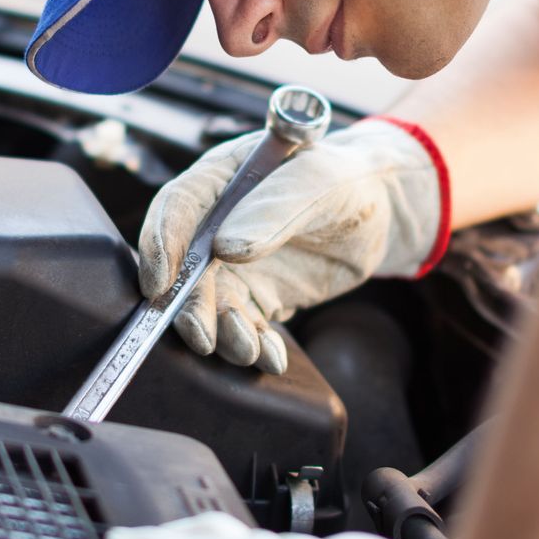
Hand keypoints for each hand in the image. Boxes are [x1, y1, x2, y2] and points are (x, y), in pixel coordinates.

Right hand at [137, 117, 449, 372]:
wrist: (379, 212)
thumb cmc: (345, 181)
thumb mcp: (318, 183)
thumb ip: (273, 210)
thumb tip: (224, 249)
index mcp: (220, 180)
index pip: (176, 208)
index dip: (161, 245)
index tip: (159, 285)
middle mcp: (215, 224)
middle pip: (183, 268)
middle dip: (189, 308)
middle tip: (203, 337)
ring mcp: (233, 264)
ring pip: (211, 306)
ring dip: (223, 335)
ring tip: (250, 349)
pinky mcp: (256, 296)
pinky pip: (243, 327)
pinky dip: (253, 347)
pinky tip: (272, 358)